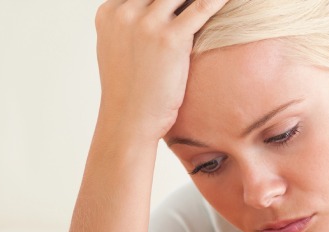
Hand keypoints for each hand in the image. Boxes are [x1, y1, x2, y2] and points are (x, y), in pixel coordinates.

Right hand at [94, 0, 228, 141]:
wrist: (128, 122)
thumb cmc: (129, 91)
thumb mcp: (118, 49)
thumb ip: (131, 24)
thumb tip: (154, 12)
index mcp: (110, 12)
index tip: (177, 2)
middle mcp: (125, 12)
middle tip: (192, 5)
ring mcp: (146, 24)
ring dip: (195, 0)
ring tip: (212, 3)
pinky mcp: (170, 39)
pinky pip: (202, 6)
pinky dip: (218, 0)